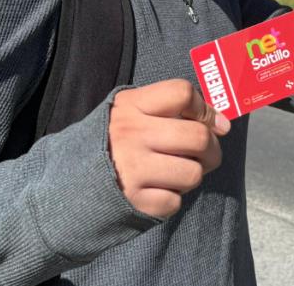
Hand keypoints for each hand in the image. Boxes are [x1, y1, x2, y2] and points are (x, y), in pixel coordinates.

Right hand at [109, 79, 230, 218]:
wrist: (70, 180)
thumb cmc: (114, 141)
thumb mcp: (132, 111)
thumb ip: (174, 109)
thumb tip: (222, 124)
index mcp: (131, 106)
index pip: (182, 93)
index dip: (203, 107)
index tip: (205, 120)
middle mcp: (131, 134)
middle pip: (198, 136)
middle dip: (211, 148)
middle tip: (202, 154)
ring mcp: (132, 169)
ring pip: (193, 173)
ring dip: (192, 175)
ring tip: (175, 172)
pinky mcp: (134, 200)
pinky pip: (175, 201)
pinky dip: (171, 198)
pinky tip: (157, 189)